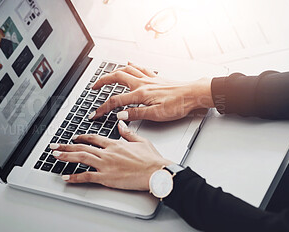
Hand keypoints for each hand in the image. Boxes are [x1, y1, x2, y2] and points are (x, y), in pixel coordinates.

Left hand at [49, 121, 172, 190]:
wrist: (156, 172)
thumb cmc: (151, 159)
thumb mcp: (140, 141)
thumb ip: (128, 132)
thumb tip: (121, 124)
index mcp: (115, 144)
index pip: (93, 138)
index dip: (82, 137)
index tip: (74, 137)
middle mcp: (107, 153)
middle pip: (82, 147)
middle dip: (66, 146)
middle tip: (54, 146)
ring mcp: (105, 165)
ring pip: (81, 158)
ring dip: (66, 156)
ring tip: (55, 156)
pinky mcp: (106, 178)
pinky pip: (87, 177)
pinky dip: (75, 177)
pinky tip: (66, 177)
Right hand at [90, 62, 213, 121]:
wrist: (194, 94)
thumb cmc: (178, 105)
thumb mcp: (156, 115)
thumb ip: (136, 114)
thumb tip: (120, 115)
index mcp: (140, 94)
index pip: (116, 101)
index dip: (103, 108)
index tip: (95, 114)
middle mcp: (142, 83)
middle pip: (116, 77)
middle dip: (102, 81)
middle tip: (93, 87)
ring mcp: (149, 79)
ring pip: (126, 69)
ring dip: (113, 71)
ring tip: (106, 76)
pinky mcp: (156, 78)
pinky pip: (140, 67)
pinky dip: (131, 65)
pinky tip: (128, 62)